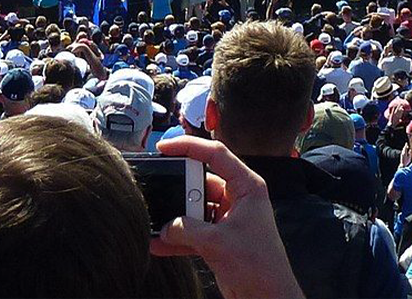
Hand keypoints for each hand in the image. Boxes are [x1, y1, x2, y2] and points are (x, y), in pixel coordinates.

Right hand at [151, 137, 302, 298]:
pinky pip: (194, 231)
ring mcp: (227, 218)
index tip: (164, 147)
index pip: (215, 153)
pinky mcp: (219, 238)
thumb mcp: (218, 242)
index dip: (188, 146)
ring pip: (194, 208)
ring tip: (154, 220)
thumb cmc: (258, 265)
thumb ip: (187, 230)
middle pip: (200, 181)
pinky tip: (159, 243)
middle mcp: (237, 197)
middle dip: (178, 188)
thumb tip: (164, 227)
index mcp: (246, 186)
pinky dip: (178, 238)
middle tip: (158, 190)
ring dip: (175, 218)